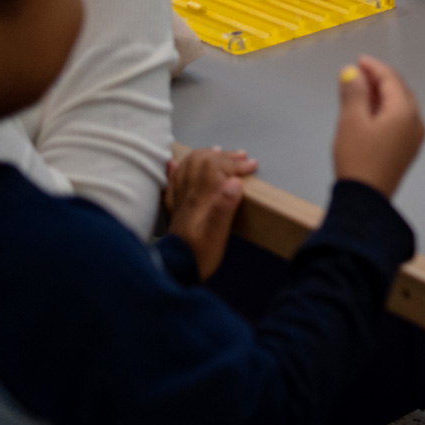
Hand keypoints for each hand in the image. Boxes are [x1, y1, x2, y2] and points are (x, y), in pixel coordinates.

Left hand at [164, 146, 257, 279]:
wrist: (175, 272)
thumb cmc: (201, 254)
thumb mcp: (217, 234)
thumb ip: (224, 207)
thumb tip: (235, 181)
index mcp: (200, 198)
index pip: (216, 167)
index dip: (235, 164)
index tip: (252, 167)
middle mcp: (187, 194)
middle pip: (201, 162)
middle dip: (224, 156)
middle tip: (242, 158)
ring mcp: (178, 200)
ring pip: (187, 167)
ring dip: (205, 156)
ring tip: (218, 152)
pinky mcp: (174, 209)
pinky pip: (172, 182)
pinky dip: (176, 169)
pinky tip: (175, 164)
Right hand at [331, 56, 424, 198]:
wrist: (365, 199)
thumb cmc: (357, 157)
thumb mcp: (351, 121)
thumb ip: (354, 92)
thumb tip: (353, 72)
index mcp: (405, 112)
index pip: (392, 80)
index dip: (374, 67)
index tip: (358, 60)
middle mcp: (416, 122)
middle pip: (400, 91)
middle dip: (380, 79)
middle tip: (358, 74)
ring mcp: (414, 137)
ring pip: (401, 106)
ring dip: (383, 95)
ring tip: (361, 90)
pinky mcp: (408, 150)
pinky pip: (401, 120)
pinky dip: (386, 110)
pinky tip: (370, 113)